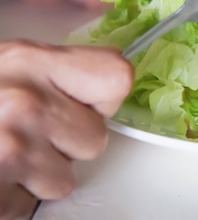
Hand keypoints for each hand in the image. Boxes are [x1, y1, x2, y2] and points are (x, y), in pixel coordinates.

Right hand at [0, 41, 133, 219]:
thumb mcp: (6, 66)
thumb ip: (56, 72)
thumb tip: (110, 82)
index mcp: (30, 62)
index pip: (116, 77)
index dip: (102, 96)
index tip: (83, 102)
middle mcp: (24, 103)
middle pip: (95, 138)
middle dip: (65, 143)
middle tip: (25, 133)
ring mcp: (9, 151)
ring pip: (63, 179)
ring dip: (36, 175)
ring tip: (0, 155)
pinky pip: (26, 206)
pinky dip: (8, 199)